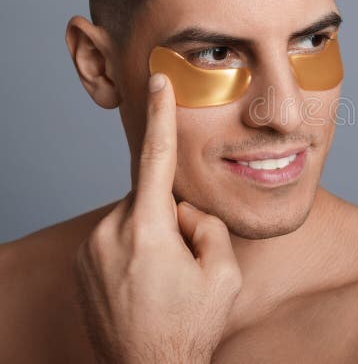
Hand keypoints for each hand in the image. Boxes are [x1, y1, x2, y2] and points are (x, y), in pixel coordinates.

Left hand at [72, 73, 241, 363]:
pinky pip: (116, 237)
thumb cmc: (189, 327)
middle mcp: (109, 235)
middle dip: (173, 216)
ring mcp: (90, 251)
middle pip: (150, 199)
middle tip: (186, 262)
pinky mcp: (81, 265)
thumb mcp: (223, 275)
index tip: (157, 82)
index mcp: (147, 233)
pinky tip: (146, 285)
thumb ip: (209, 226)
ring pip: (134, 219)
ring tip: (164, 280)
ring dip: (154, 236)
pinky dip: (134, 250)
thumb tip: (187, 210)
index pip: (155, 160)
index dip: (161, 117)